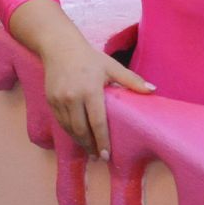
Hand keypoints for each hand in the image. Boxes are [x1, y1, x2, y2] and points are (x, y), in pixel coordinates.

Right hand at [39, 33, 155, 158]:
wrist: (60, 47)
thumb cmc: (90, 58)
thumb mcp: (112, 66)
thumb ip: (132, 80)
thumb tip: (153, 90)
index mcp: (90, 90)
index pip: (97, 122)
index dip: (102, 140)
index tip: (108, 155)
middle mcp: (72, 97)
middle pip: (82, 130)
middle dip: (91, 146)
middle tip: (100, 157)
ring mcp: (59, 100)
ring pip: (69, 128)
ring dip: (80, 142)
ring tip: (91, 151)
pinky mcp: (50, 100)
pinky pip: (61, 122)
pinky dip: (70, 132)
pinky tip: (78, 137)